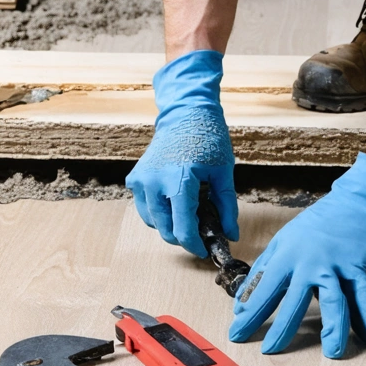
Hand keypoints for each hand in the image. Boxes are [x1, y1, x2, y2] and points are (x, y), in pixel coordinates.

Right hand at [127, 50, 238, 257]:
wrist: (184, 115)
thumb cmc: (208, 140)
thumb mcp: (223, 173)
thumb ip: (227, 207)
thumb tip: (231, 235)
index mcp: (179, 180)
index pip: (183, 228)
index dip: (195, 245)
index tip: (205, 251)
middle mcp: (154, 182)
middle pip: (165, 230)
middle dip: (183, 237)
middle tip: (201, 233)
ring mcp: (141, 181)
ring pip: (153, 222)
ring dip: (170, 225)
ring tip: (189, 213)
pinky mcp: (134, 179)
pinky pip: (145, 209)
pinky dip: (159, 213)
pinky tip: (175, 202)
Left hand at [228, 154, 365, 357]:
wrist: (359, 202)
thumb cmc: (321, 223)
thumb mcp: (285, 240)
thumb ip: (264, 269)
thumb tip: (242, 301)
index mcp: (287, 255)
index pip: (263, 289)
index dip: (249, 313)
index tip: (237, 332)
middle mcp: (310, 262)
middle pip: (293, 301)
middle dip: (281, 329)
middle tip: (271, 351)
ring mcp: (336, 266)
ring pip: (334, 302)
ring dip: (334, 329)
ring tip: (333, 352)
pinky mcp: (361, 267)